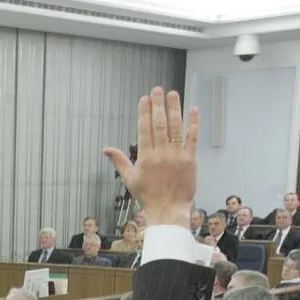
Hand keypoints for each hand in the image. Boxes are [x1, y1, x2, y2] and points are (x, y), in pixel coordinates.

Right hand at [103, 87, 197, 226]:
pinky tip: (193, 110)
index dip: (144, 113)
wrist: (168, 209)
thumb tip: (106, 149)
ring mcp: (177, 156)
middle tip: (157, 90)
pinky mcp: (191, 160)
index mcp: (145, 158)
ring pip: (176, 128)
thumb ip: (119, 161)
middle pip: (159, 125)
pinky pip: (193, 138)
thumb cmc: (148, 196)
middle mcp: (161, 155)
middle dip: (158, 105)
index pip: (144, 130)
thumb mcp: (129, 179)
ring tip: (173, 94)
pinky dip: (194, 123)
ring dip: (174, 109)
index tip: (145, 99)